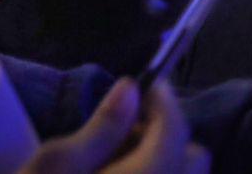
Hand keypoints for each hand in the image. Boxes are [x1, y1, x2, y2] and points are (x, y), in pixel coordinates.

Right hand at [21, 79, 207, 173]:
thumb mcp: (58, 164)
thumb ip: (103, 127)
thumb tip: (131, 88)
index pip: (175, 127)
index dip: (163, 99)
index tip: (143, 85)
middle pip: (194, 158)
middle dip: (166, 136)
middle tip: (124, 134)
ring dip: (164, 166)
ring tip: (120, 167)